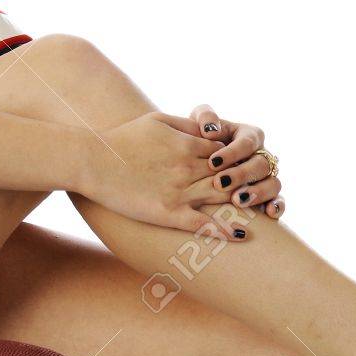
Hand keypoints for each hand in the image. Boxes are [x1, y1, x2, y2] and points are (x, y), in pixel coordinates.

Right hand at [78, 111, 245, 238]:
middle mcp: (189, 167)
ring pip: (223, 198)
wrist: (93, 161)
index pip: (227, 151)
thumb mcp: (156, 120)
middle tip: (262, 190)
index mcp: (188, 144)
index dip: (240, 158)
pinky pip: (203, 223)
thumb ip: (186, 125)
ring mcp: (180, 191)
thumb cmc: (122, 139)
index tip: (248, 166)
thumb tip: (209, 130)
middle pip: (231, 175)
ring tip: (259, 211)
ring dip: (244, 203)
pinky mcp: (168, 213)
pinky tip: (241, 235)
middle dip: (248, 181)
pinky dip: (224, 230)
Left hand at [190, 104, 284, 220]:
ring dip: (258, 192)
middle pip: (261, 164)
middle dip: (242, 174)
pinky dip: (278, 206)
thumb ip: (205, 117)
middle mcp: (262, 155)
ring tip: (237, 200)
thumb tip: (210, 130)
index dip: (232, 152)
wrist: (198, 162)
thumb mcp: (198, 124)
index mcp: (249, 135)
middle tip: (220, 183)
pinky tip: (269, 212)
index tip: (212, 163)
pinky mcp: (269, 195)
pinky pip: (280, 200)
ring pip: (273, 183)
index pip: (248, 142)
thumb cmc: (198, 140)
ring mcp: (267, 176)